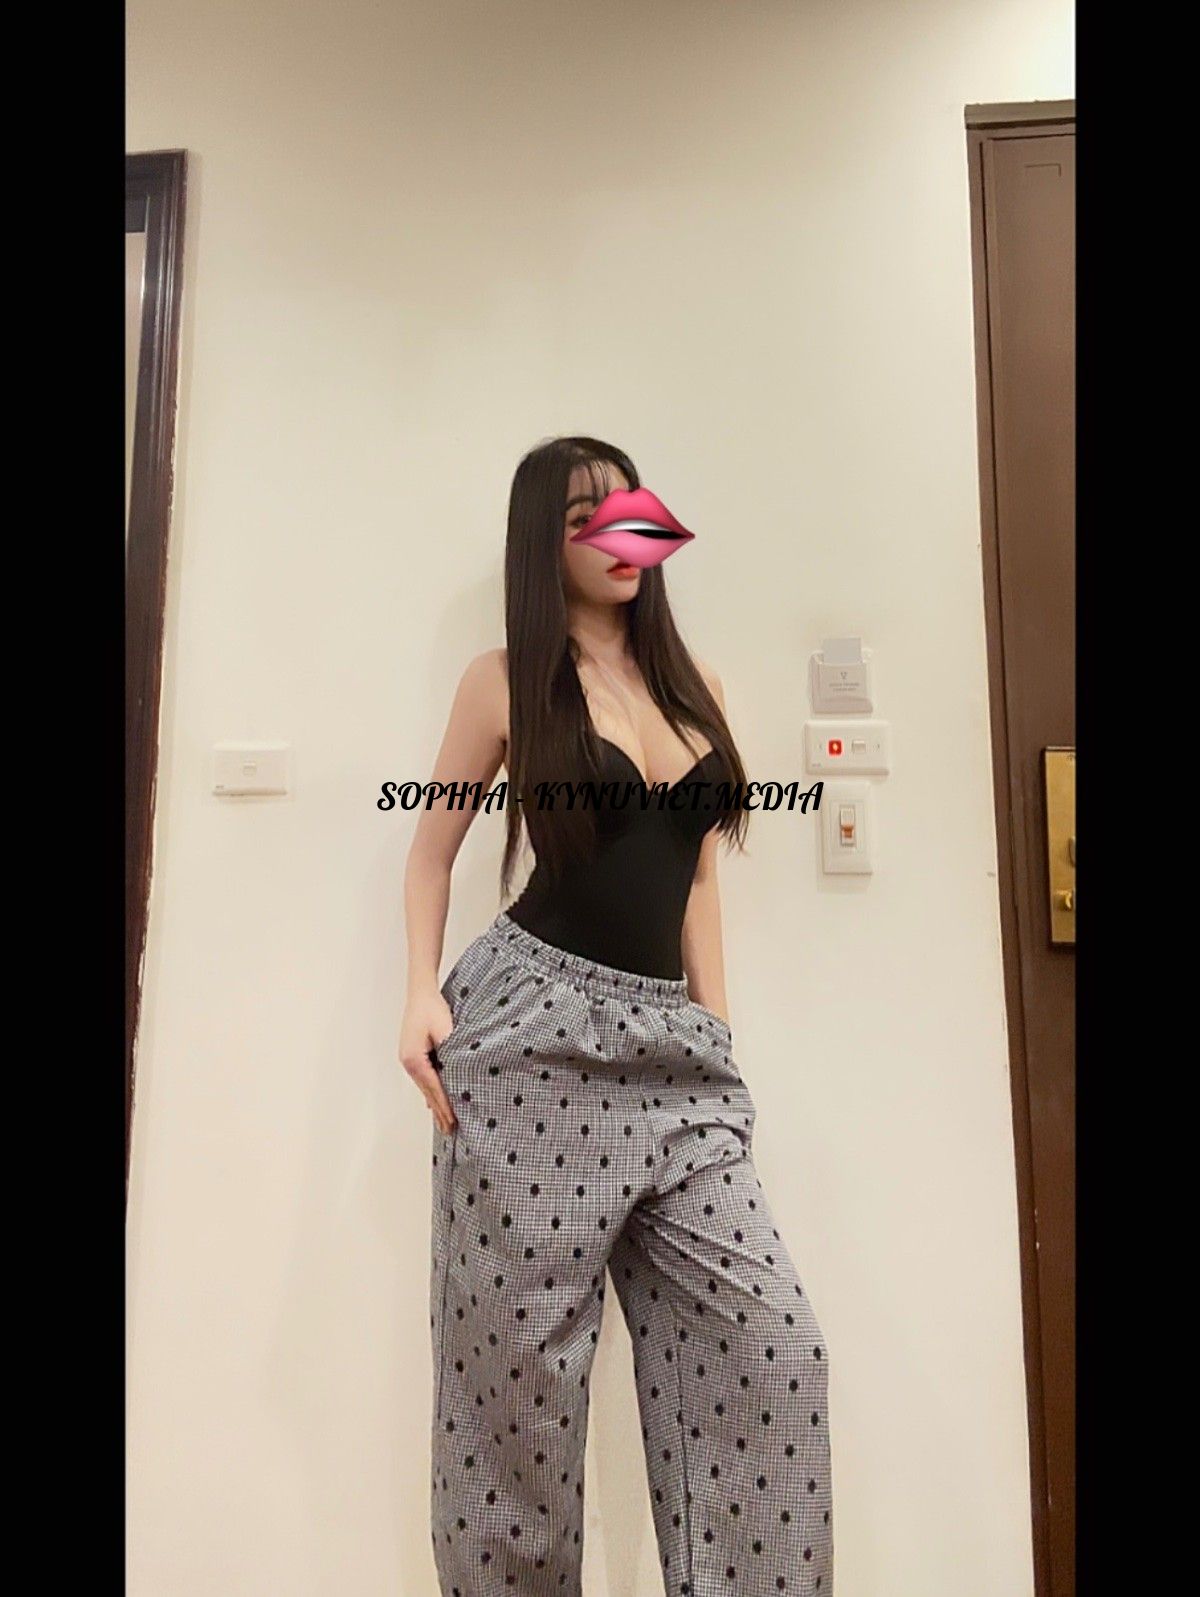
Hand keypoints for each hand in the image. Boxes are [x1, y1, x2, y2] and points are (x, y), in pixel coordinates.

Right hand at [399, 989, 457, 1134]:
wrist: (421, 992)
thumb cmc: (431, 1008)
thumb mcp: (445, 1029)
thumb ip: (451, 1051)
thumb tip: (458, 1073)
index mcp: (415, 1060)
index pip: (434, 1088)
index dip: (445, 1106)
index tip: (453, 1121)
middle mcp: (409, 1062)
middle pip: (428, 1091)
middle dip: (439, 1111)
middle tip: (450, 1130)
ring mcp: (409, 1059)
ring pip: (426, 1087)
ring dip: (436, 1103)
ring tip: (444, 1121)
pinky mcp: (413, 1054)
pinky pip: (425, 1078)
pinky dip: (432, 1091)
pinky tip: (434, 1102)